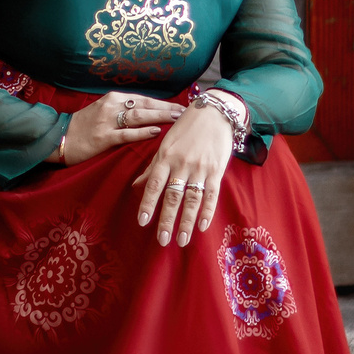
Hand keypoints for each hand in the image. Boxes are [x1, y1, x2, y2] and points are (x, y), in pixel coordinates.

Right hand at [57, 93, 184, 165]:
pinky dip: (142, 132)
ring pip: (139, 116)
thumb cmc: (84, 126)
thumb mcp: (103, 112)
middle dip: (168, 108)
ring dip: (160, 116)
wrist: (59, 137)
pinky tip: (156, 131)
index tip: (182, 106)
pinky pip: (126, 133)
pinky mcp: (103, 137)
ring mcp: (107, 121)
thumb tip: (150, 113)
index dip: (164, 102)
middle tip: (187, 112)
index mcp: (113, 98)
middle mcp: (111, 106)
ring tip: (177, 119)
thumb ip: (123, 111)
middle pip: (145, 105)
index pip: (145, 99)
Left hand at [133, 104, 234, 246]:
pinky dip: (208, 210)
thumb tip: (136, 186)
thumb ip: (152, 167)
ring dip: (186, 221)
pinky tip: (202, 226)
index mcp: (166, 157)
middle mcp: (182, 164)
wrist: (215, 112)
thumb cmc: (186, 129)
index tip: (142, 222)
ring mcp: (200, 168)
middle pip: (173, 196)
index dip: (148, 203)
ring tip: (181, 240)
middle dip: (167, 220)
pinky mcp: (217, 170)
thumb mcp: (165, 145)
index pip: (154, 184)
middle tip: (162, 240)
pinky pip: (212, 194)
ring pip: (192, 199)